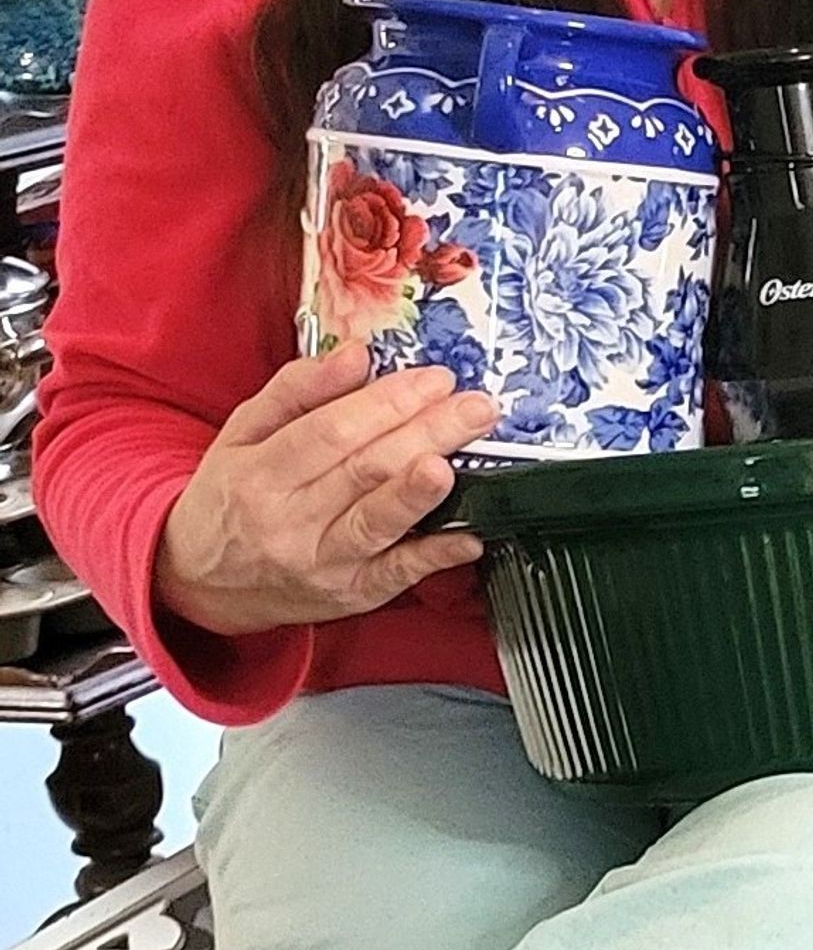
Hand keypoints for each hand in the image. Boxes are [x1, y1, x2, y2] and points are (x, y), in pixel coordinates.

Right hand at [154, 352, 504, 635]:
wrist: (199, 580)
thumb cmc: (231, 497)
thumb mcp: (242, 434)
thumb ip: (296, 391)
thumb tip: (354, 355)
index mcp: (261, 473)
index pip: (330, 432)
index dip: (387, 403)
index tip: (434, 379)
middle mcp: (290, 521)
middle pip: (364, 471)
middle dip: (426, 433)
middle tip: (475, 407)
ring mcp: (321, 562)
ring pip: (377, 522)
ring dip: (419, 492)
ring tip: (456, 462)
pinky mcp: (350, 594)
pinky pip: (396, 575)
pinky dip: (435, 556)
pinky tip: (468, 536)